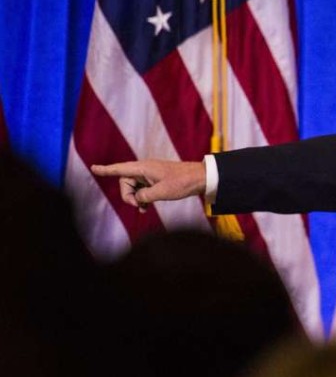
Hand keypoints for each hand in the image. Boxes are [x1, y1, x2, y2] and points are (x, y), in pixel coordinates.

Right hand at [91, 159, 205, 210]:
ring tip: (144, 208)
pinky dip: (142, 198)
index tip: (93, 168)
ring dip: (136, 198)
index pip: (120, 169)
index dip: (106, 170)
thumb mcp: (160, 193)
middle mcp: (145, 169)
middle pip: (125, 182)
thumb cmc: (182, 183)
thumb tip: (137, 198)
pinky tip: (145, 208)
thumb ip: (143, 196)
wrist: (201, 178)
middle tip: (139, 205)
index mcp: (144, 167)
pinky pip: (142, 189)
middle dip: (127, 195)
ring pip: (134, 187)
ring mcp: (151, 174)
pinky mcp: (156, 179)